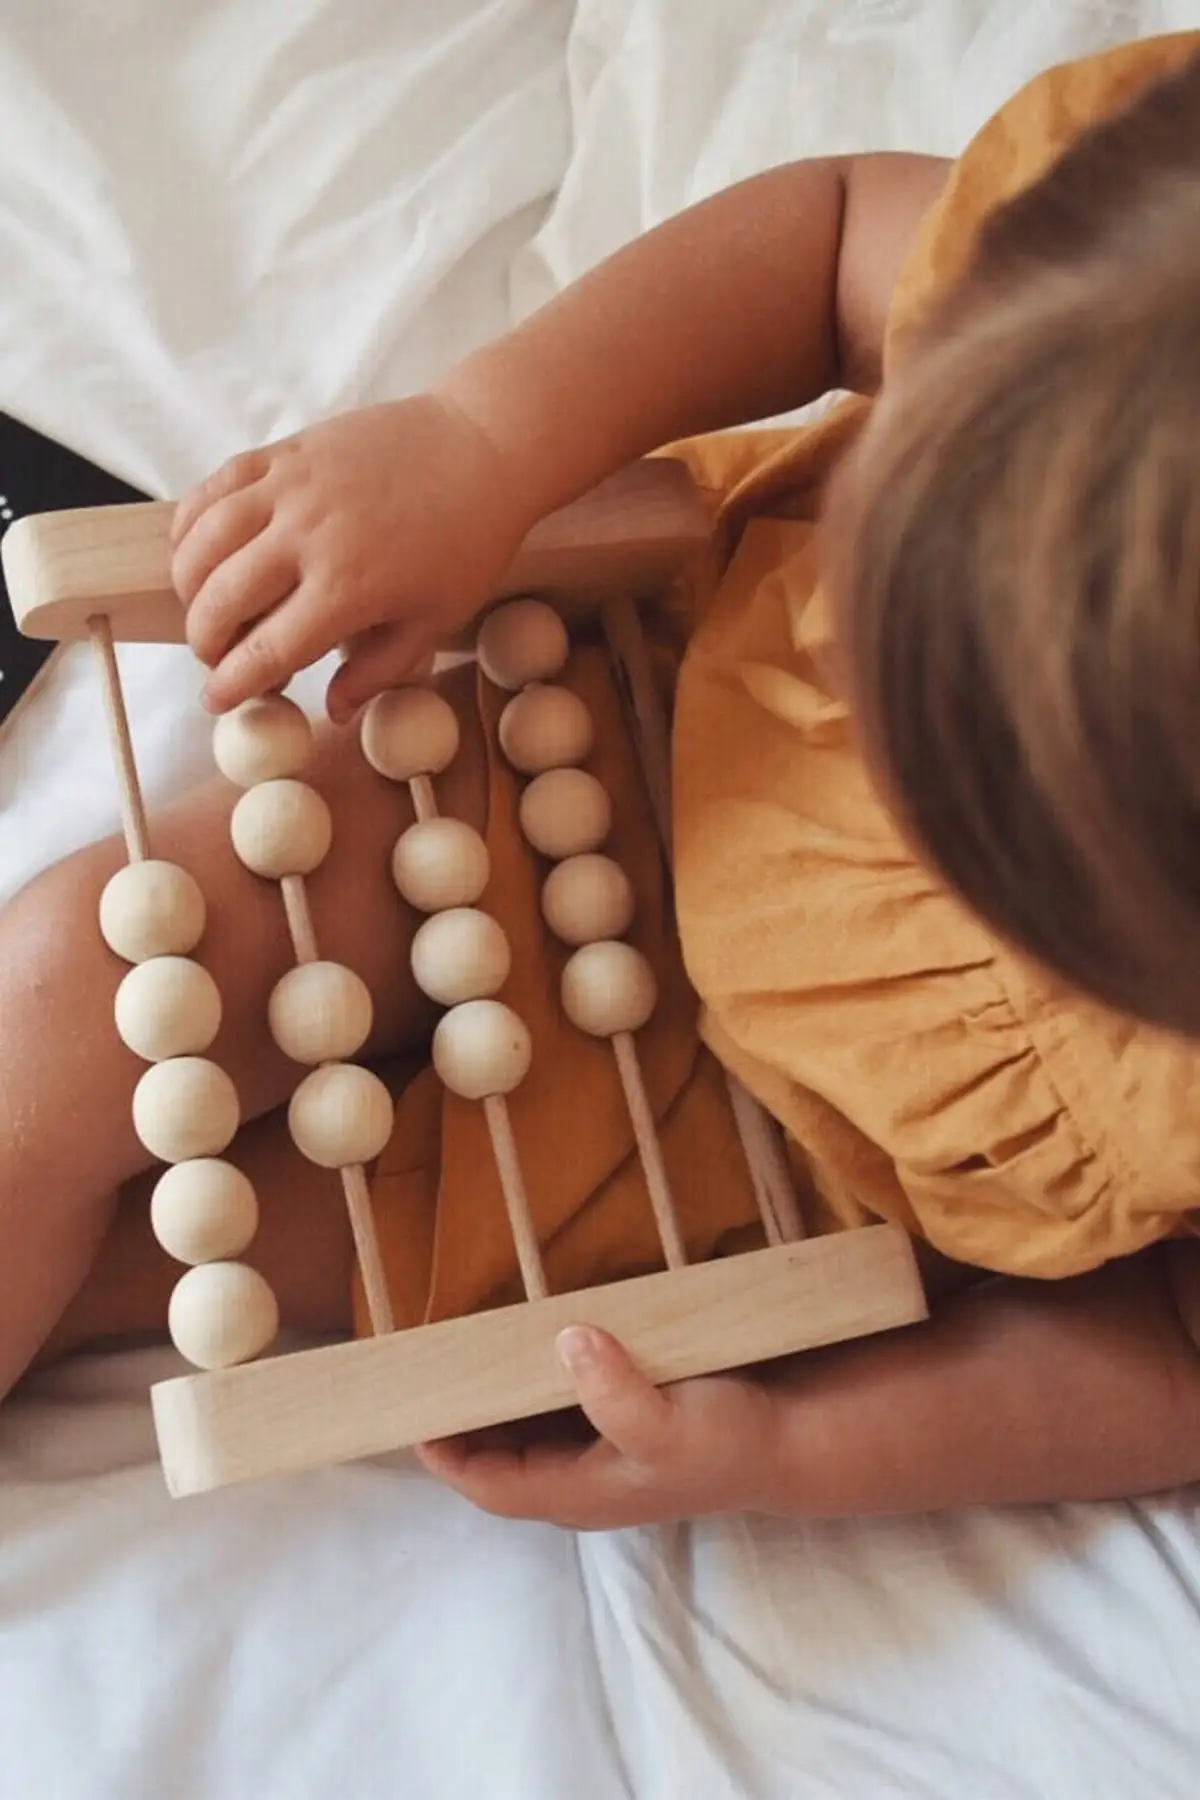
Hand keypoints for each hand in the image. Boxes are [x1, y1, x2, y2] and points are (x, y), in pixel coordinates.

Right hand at [170, 396, 533, 717]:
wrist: (483, 448)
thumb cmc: (467, 541)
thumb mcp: (434, 621)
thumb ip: (377, 671)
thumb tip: (333, 713)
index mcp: (347, 590)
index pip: (266, 650)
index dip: (231, 683)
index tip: (216, 700)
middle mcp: (307, 538)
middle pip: (222, 599)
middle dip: (204, 640)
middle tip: (214, 657)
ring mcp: (290, 488)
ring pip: (204, 540)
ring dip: (189, 583)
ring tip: (200, 606)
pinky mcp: (285, 451)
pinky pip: (215, 485)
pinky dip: (192, 521)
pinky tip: (194, 547)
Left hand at [416, 1326, 780, 1529]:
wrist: (789, 1439)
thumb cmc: (727, 1440)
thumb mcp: (670, 1420)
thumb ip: (613, 1391)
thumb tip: (567, 1340)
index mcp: (580, 1491)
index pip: (490, 1485)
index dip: (445, 1454)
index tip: (409, 1413)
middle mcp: (581, 1478)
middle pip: (498, 1457)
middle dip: (459, 1422)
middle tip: (423, 1366)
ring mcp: (601, 1451)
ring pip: (524, 1431)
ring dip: (493, 1398)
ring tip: (458, 1348)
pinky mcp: (621, 1420)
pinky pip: (557, 1405)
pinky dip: (532, 1380)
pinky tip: (525, 1341)